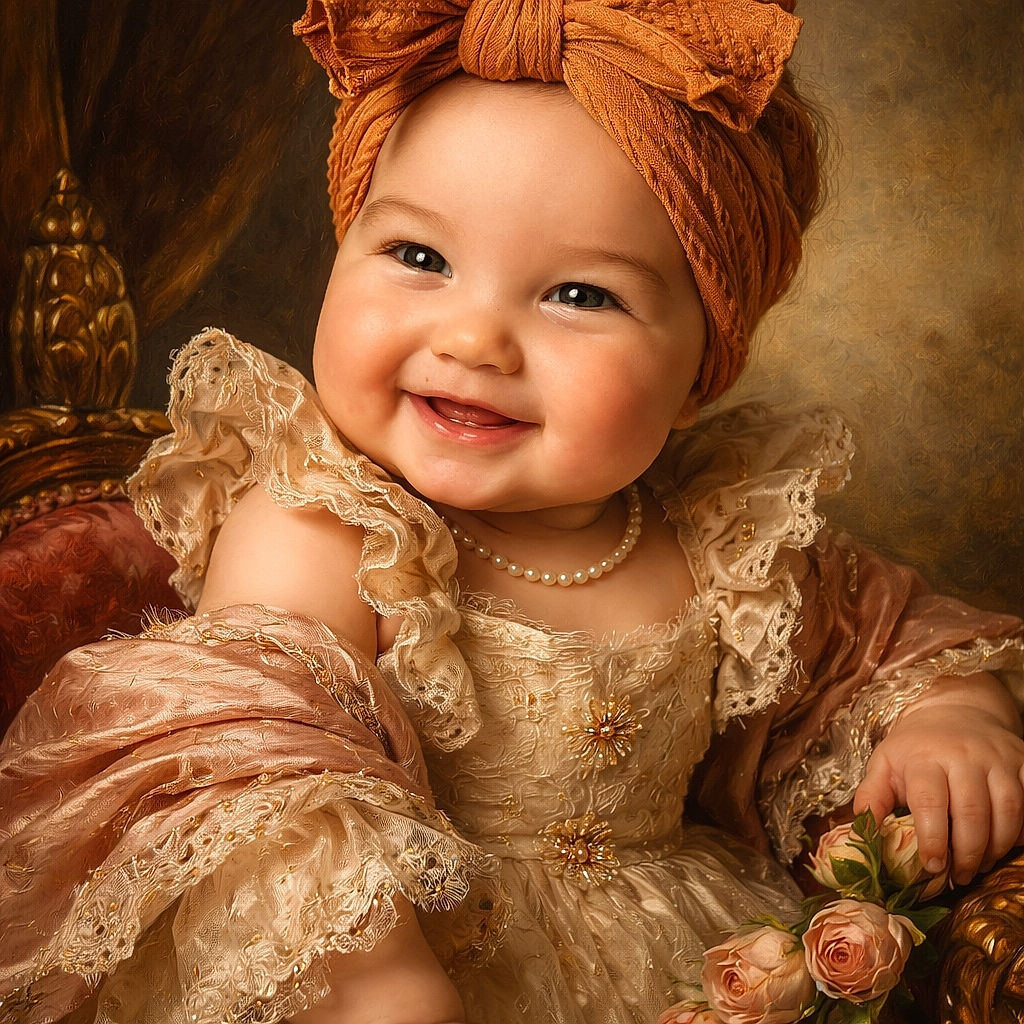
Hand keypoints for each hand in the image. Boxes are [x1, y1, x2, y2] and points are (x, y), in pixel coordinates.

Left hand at [855, 701, 1023, 885]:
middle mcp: (964, 755)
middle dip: (967, 852)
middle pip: (972, 811)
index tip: (932, 866)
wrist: (953, 711)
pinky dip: (1023, 830)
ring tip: (979, 865)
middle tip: (958, 876)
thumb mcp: (885, 763)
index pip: (929, 801)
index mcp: (925, 756)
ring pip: (1008, 810)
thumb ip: (872, 795)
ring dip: (996, 847)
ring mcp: (997, 758)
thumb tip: (861, 829)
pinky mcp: (1023, 761)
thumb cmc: (915, 747)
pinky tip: (1006, 845)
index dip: (932, 838)